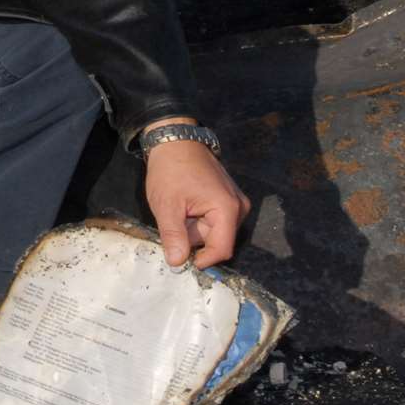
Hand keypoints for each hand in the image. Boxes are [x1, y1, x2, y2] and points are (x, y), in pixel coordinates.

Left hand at [144, 135, 249, 268]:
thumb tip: (177, 263)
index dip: (203, 260)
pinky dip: (198, 219)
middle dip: (193, 237)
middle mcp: (239, 208)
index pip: (222, 249)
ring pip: (214, 232)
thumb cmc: (171, 170)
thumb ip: (173, 236)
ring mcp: (236, 203)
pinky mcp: (229, 200)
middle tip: (175, 217)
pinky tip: (187, 205)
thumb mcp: (166, 205)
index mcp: (227, 209)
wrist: (175, 141)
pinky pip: (215, 221)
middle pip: (216, 240)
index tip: (182, 258)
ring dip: (194, 228)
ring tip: (180, 208)